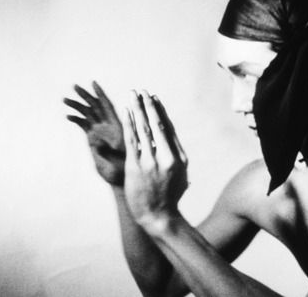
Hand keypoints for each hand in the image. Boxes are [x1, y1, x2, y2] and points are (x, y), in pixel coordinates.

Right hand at [64, 82, 124, 185]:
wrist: (118, 178)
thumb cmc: (122, 169)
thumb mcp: (116, 159)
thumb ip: (106, 150)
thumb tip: (95, 141)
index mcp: (116, 126)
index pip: (108, 106)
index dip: (101, 94)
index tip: (93, 83)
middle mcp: (107, 126)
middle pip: (95, 107)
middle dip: (85, 95)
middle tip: (74, 86)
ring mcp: (99, 131)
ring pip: (88, 114)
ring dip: (77, 106)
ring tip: (64, 99)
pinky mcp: (92, 138)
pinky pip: (84, 125)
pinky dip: (77, 119)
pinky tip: (68, 116)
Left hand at [122, 90, 187, 228]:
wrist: (158, 216)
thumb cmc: (169, 198)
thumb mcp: (181, 177)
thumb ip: (178, 161)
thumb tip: (174, 147)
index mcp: (179, 157)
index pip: (168, 128)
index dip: (160, 111)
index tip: (155, 100)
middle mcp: (167, 157)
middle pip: (156, 124)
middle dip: (148, 105)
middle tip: (142, 91)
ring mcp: (151, 161)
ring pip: (143, 128)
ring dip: (137, 109)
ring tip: (132, 95)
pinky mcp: (136, 166)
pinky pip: (131, 140)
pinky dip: (128, 123)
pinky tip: (125, 112)